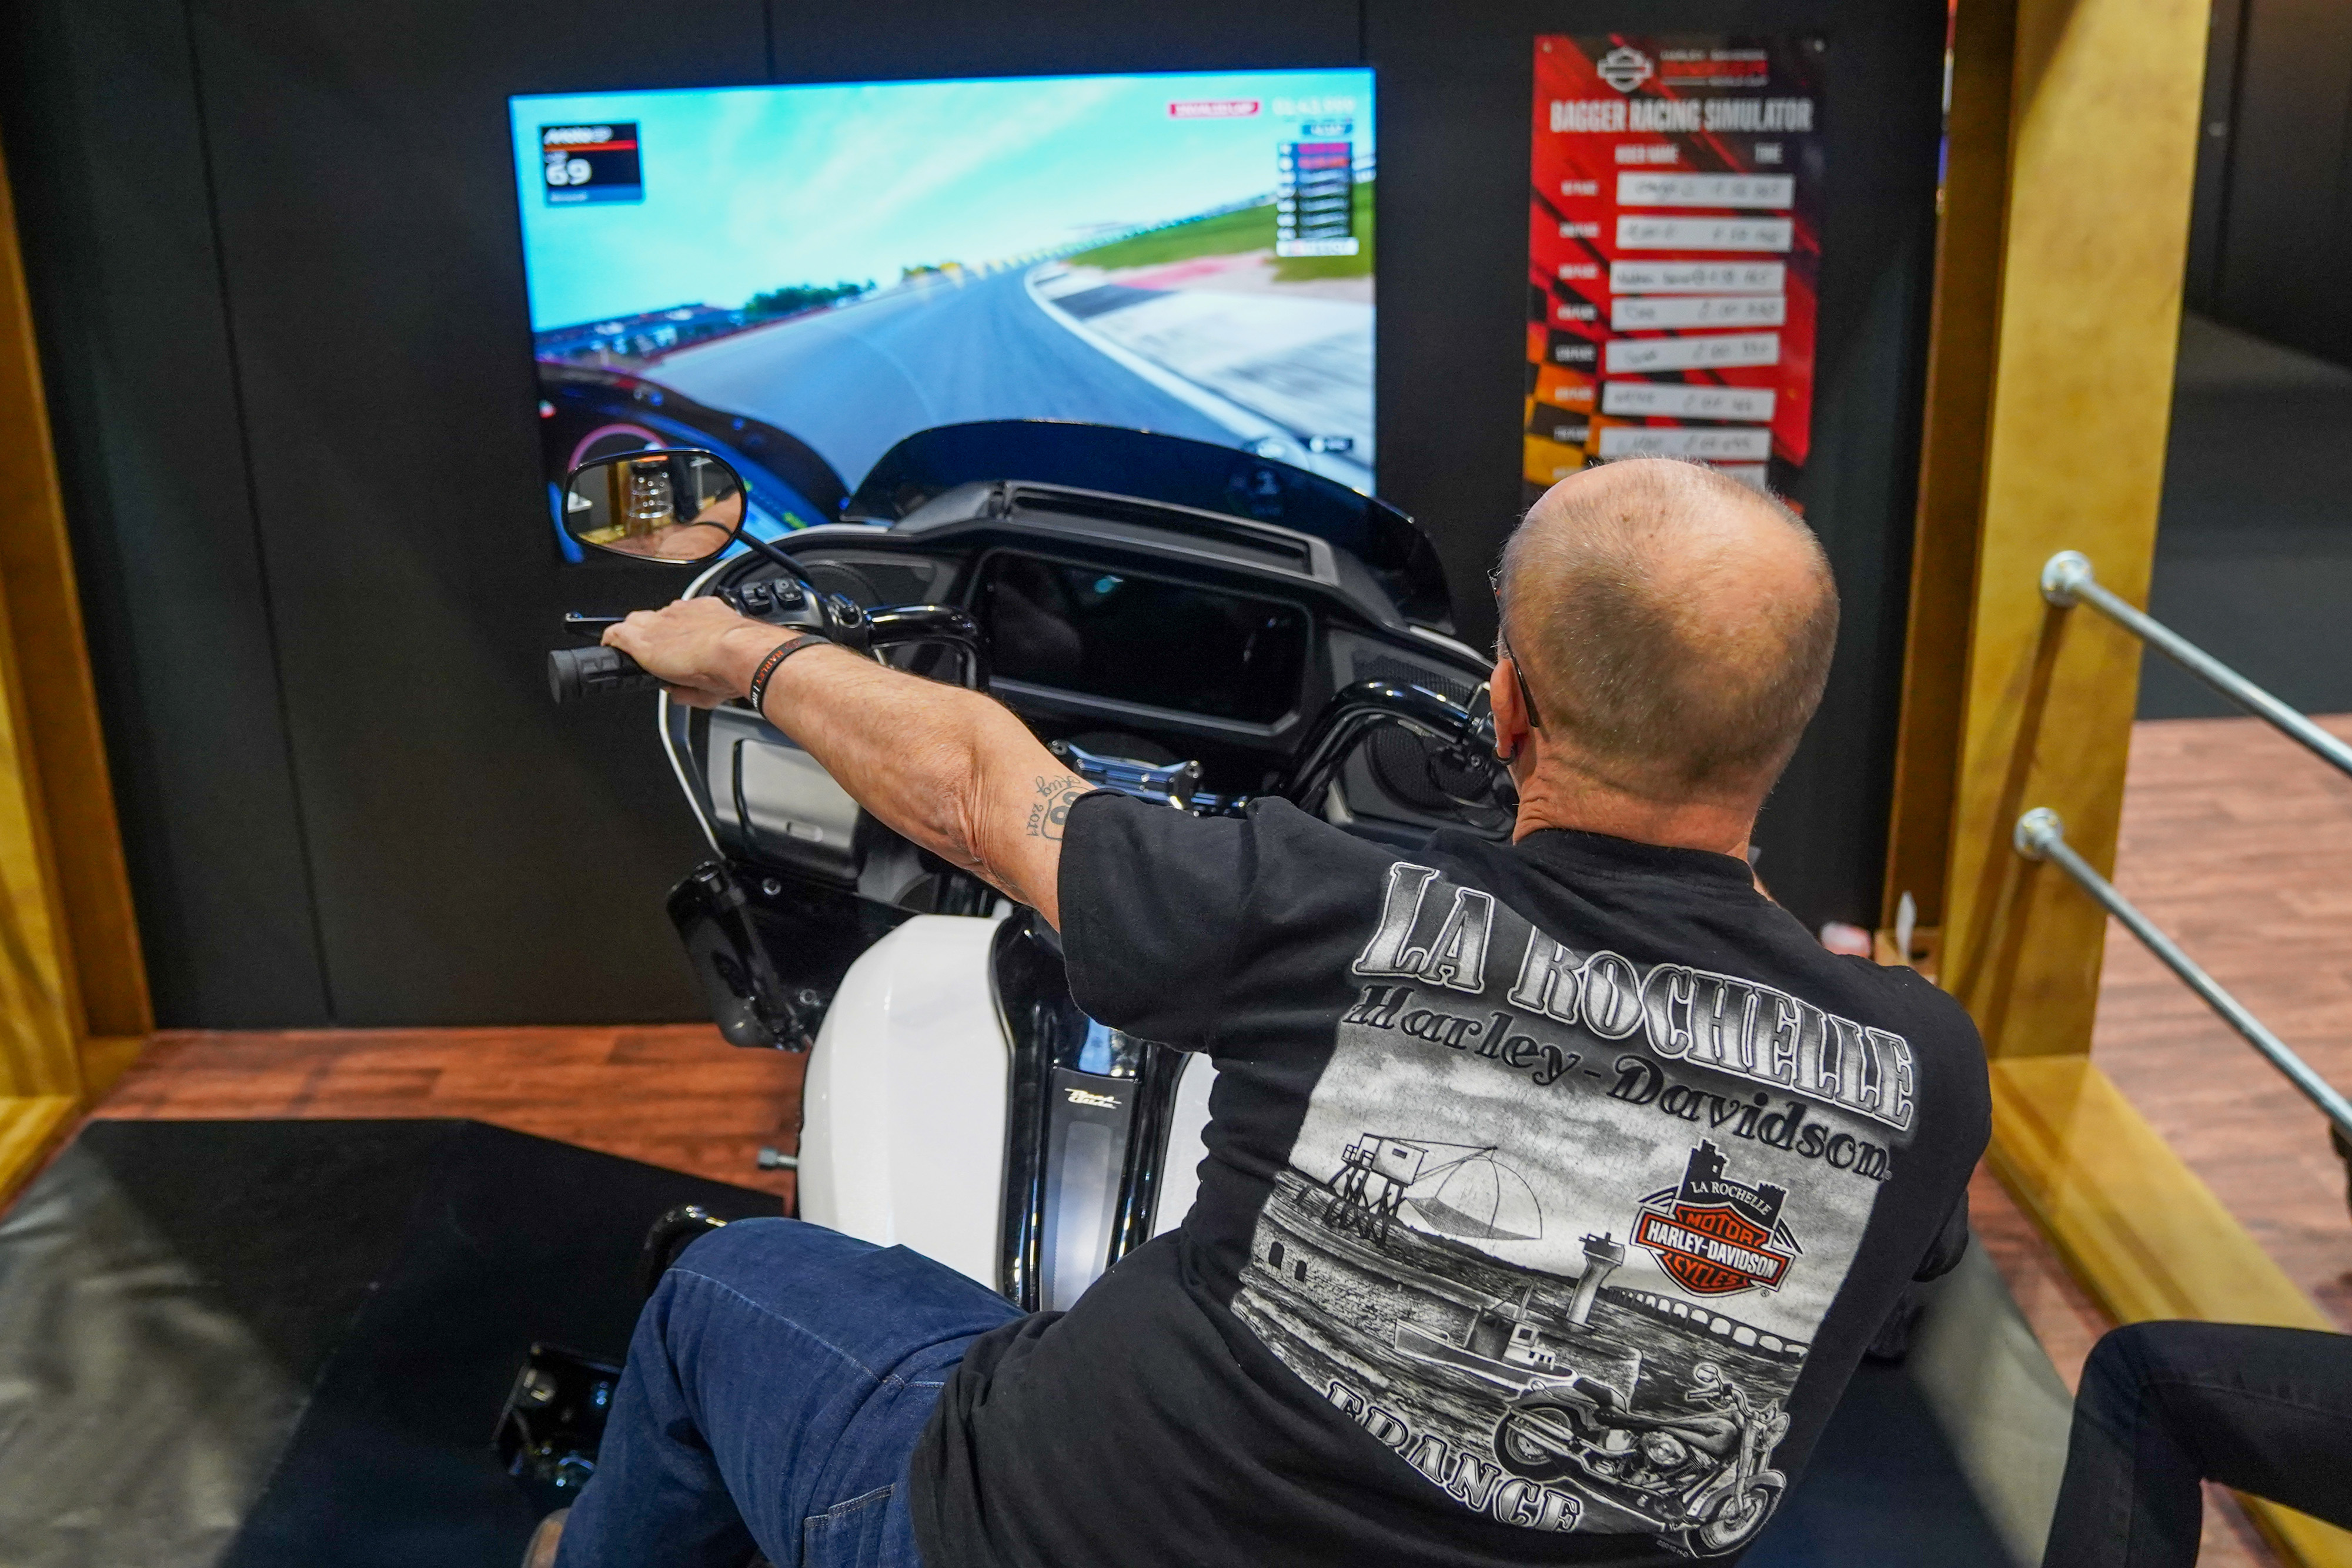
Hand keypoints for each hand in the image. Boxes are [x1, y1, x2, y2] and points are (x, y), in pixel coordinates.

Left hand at [602, 597, 779, 708]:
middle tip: (656, 655)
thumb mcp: (720, 675)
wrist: (737, 651)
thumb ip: (694, 684)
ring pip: (635, 624)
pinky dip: (612, 643)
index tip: (676, 648)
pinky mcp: (641, 637)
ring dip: (633, 638)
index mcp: (706, 615)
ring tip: (632, 655)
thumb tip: (678, 694)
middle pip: (655, 620)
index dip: (674, 636)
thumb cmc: (739, 661)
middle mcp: (681, 613)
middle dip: (653, 635)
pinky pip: (616, 634)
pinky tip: (611, 652)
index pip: (681, 620)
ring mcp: (659, 623)